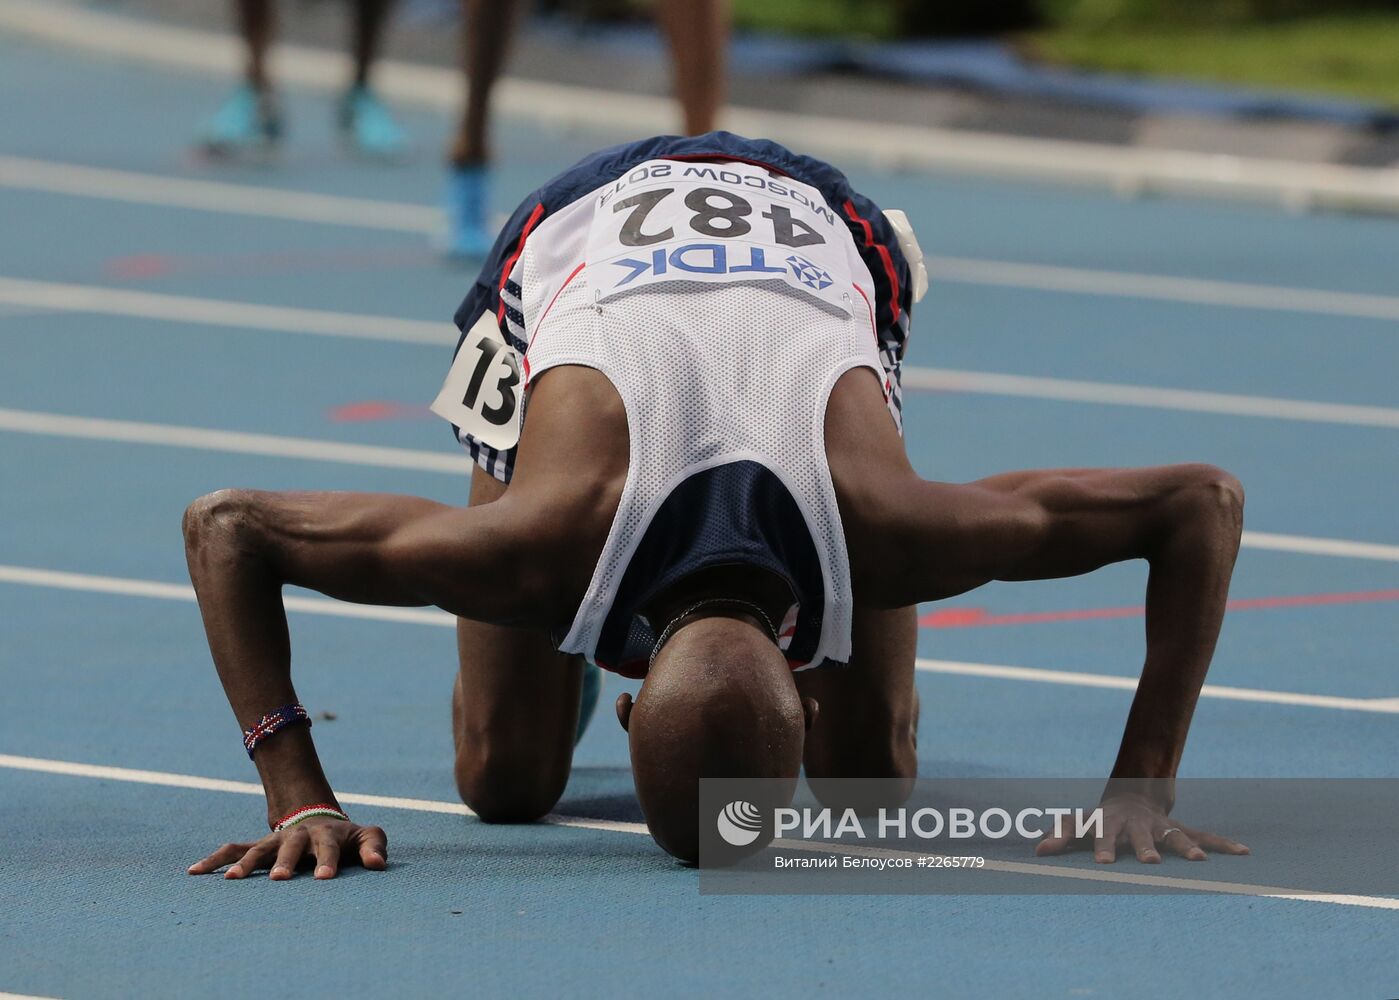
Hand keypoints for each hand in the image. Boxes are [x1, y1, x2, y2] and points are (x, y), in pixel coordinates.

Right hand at [187, 819, 387, 879]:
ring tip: (232, 880)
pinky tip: (194, 871)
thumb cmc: (346, 838)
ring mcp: (275, 840)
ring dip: (245, 864)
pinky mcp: (258, 847)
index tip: (325, 879)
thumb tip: (378, 865)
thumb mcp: (366, 837)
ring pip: (257, 849)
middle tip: (281, 879)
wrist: (319, 820)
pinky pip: (232, 850)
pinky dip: (213, 859)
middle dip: (286, 862)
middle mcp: (297, 836)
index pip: (328, 847)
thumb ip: (374, 847)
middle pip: (290, 847)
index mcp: (325, 834)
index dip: (327, 861)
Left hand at [1034, 793, 1248, 863]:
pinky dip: (1223, 843)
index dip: (1103, 848)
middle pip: (1141, 837)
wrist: (1133, 793)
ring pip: (1175, 836)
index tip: (1104, 864)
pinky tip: (1243, 852)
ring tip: (1201, 861)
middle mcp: (1138, 825)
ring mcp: (1161, 827)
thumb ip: (1060, 836)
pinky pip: (1204, 836)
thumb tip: (1038, 852)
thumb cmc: (1101, 818)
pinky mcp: (1181, 830)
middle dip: (1146, 849)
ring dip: (1187, 848)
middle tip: (1152, 863)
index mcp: (1111, 825)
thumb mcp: (1079, 824)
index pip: (1104, 836)